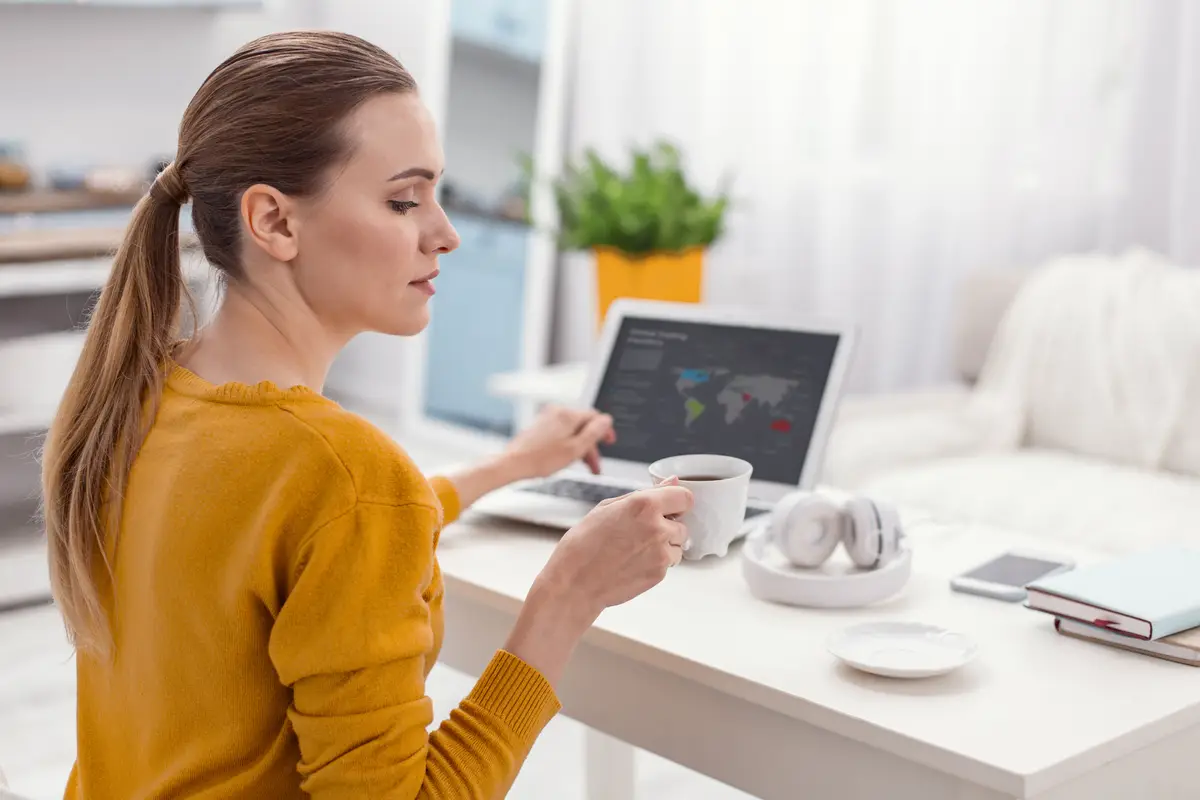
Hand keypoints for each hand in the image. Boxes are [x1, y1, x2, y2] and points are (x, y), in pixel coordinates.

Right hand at [501, 478, 690, 686]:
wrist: (574, 583)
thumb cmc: (583, 544)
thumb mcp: (607, 507)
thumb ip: (645, 493)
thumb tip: (671, 481)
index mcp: (644, 505)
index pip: (685, 497)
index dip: (676, 502)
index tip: (668, 507)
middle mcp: (657, 528)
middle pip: (682, 524)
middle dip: (667, 526)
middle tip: (640, 533)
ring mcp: (661, 553)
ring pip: (678, 545)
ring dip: (664, 545)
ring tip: (635, 549)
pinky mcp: (660, 574)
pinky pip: (669, 563)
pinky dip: (657, 562)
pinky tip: (633, 562)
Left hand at [502, 405, 615, 478]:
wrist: (513, 464)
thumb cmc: (541, 459)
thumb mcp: (575, 448)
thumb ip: (594, 433)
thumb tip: (606, 420)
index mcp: (567, 415)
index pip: (594, 417)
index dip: (604, 431)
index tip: (609, 442)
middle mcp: (556, 412)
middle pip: (582, 426)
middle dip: (590, 446)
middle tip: (594, 465)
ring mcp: (546, 419)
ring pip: (571, 431)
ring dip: (580, 448)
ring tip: (582, 466)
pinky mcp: (539, 428)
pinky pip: (560, 434)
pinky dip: (567, 445)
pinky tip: (565, 460)